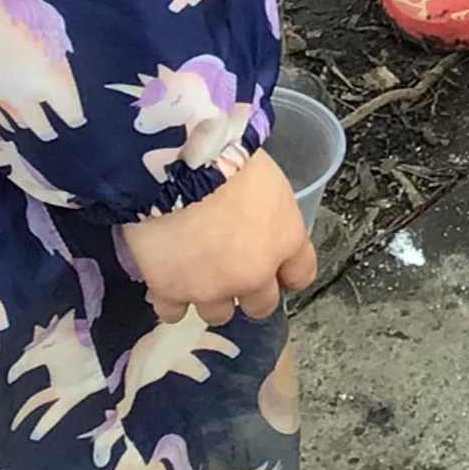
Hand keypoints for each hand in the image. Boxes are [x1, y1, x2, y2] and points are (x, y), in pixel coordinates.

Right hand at [123, 147, 317, 325]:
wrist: (175, 166)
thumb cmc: (224, 156)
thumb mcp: (267, 179)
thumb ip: (270, 213)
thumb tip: (261, 216)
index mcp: (285, 241)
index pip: (301, 275)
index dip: (286, 273)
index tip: (276, 270)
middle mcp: (254, 274)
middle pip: (262, 306)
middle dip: (249, 292)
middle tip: (230, 270)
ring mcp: (212, 288)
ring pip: (218, 313)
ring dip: (209, 295)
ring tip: (193, 270)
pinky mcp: (172, 292)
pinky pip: (172, 312)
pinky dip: (170, 299)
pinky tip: (166, 278)